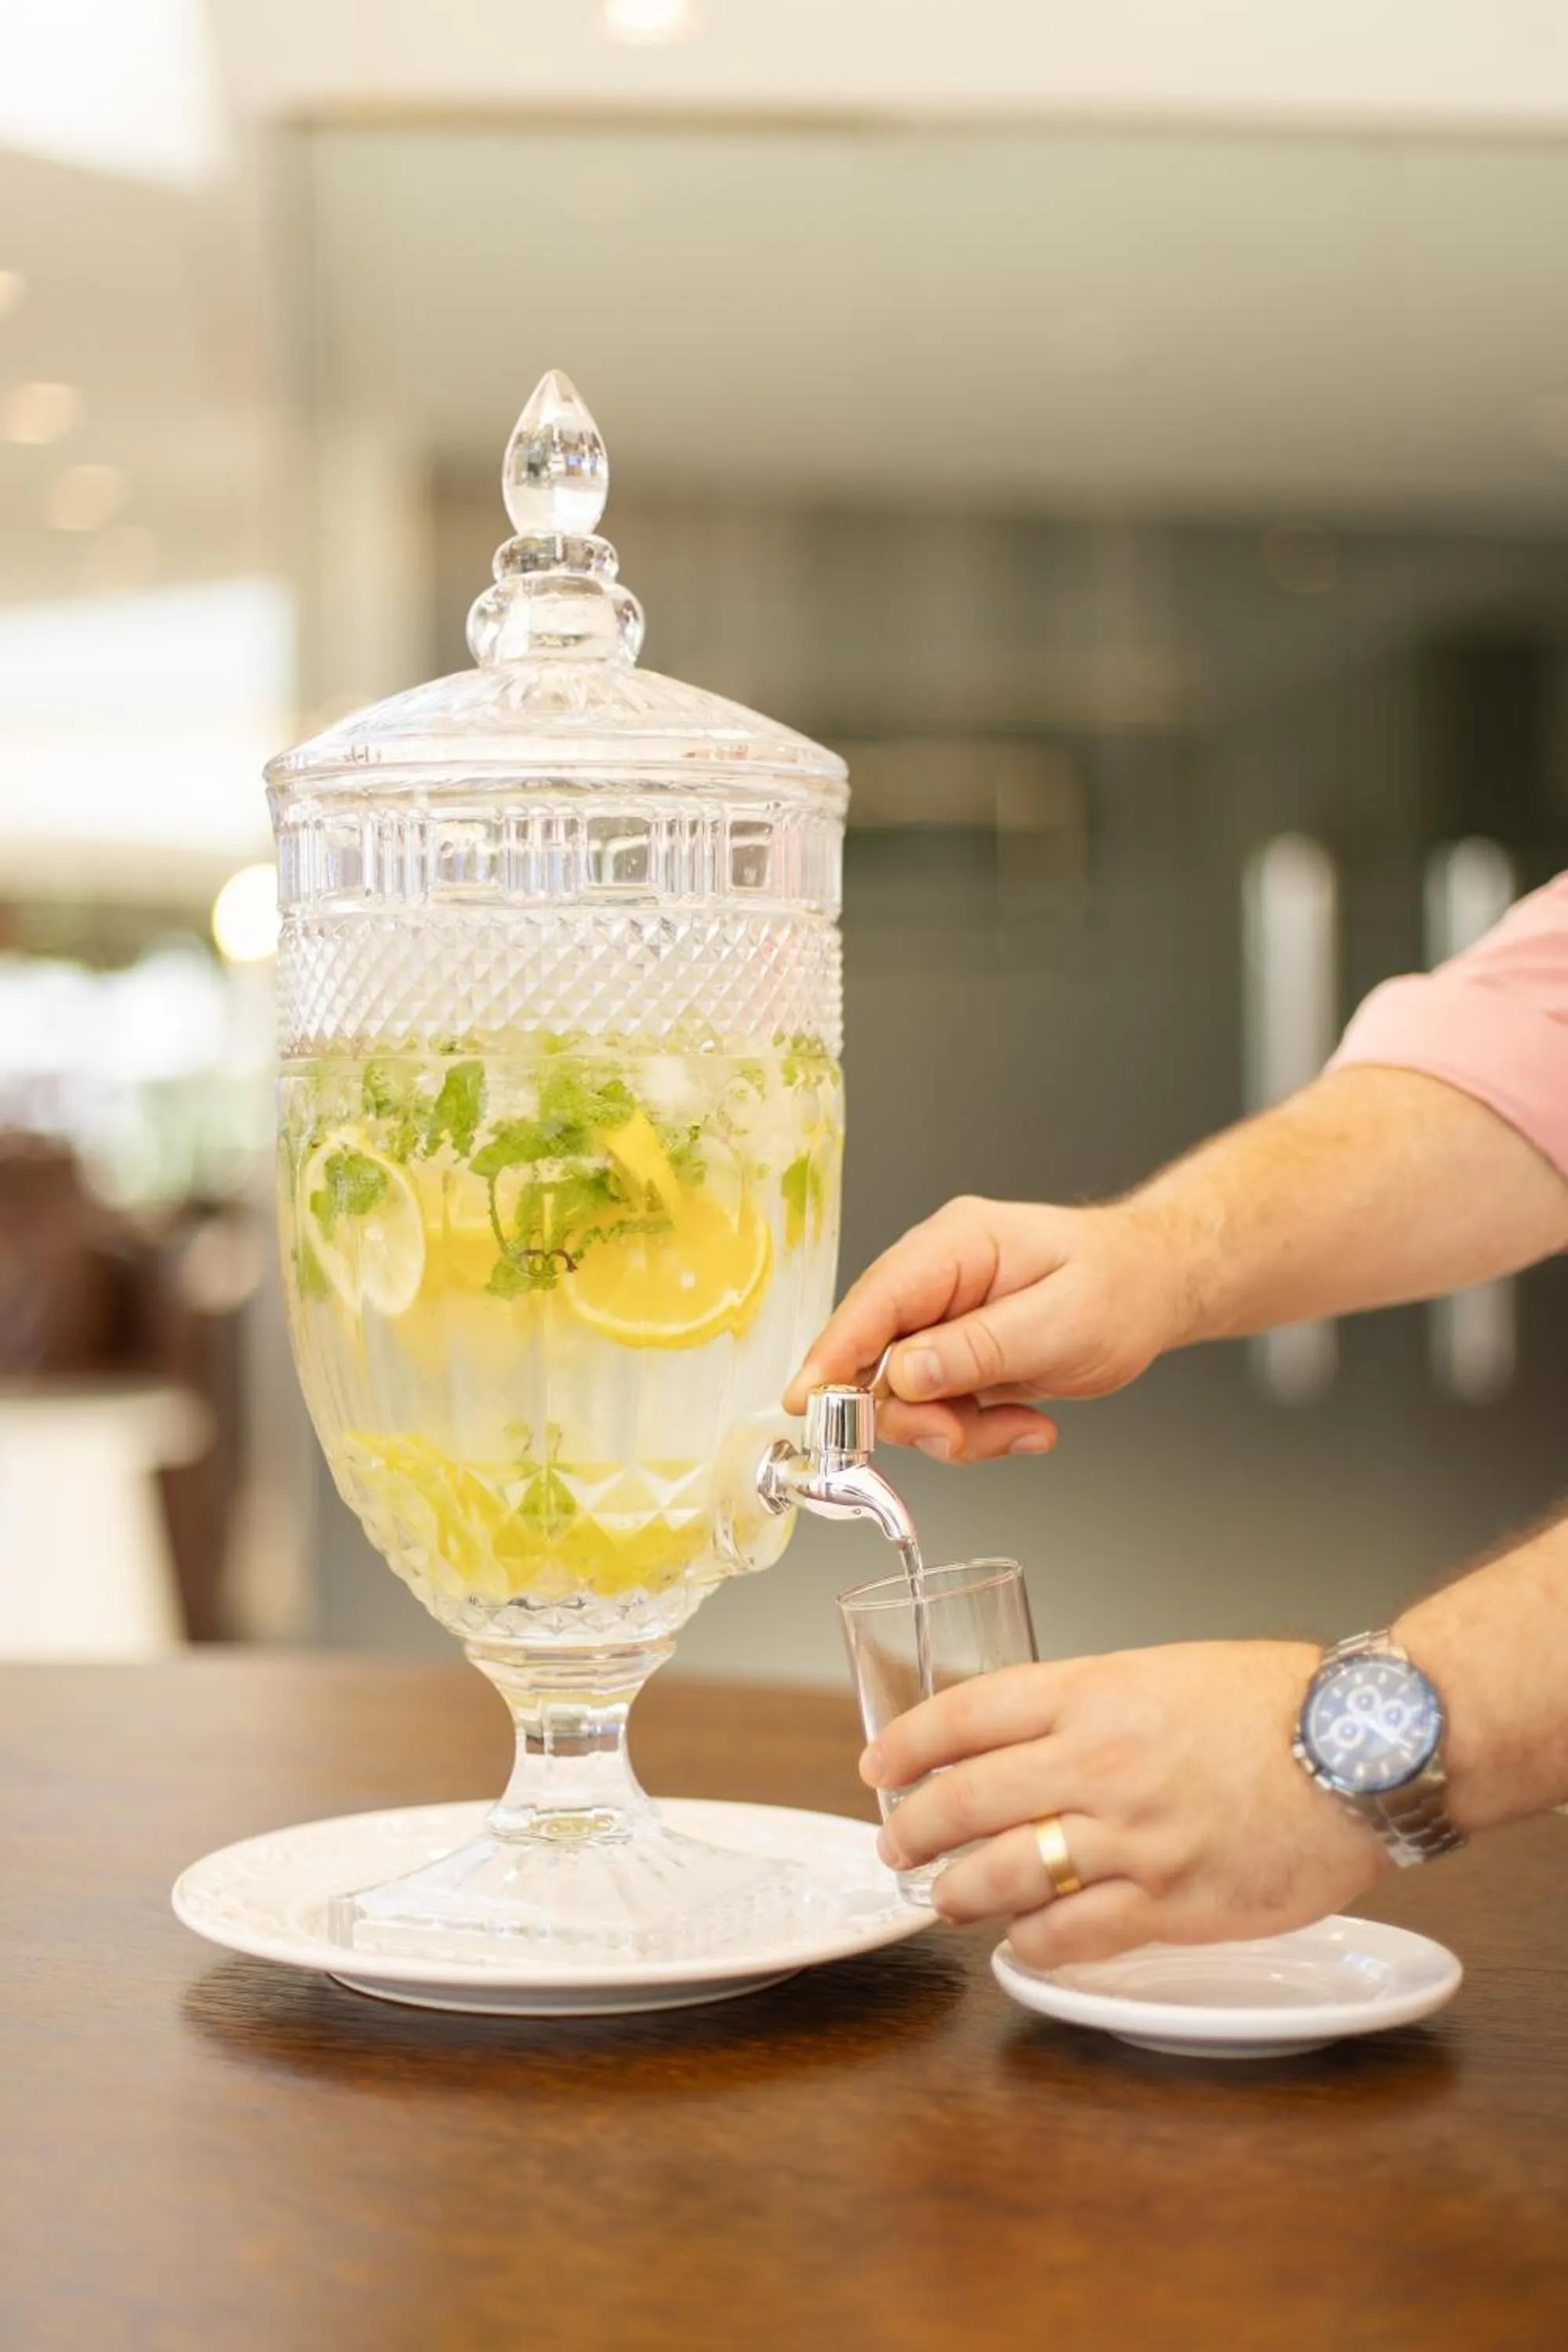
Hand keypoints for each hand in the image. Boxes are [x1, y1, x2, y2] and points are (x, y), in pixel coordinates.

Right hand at [783, 1195, 1191, 1459]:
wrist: (1154, 1288)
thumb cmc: (1120, 1286)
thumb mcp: (1060, 1323)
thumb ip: (977, 1349)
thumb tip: (901, 1375)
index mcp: (955, 1245)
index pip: (875, 1301)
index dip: (833, 1354)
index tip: (805, 1404)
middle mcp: (937, 1278)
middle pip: (877, 1357)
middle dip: (915, 1413)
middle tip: (960, 1437)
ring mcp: (942, 1318)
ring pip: (905, 1396)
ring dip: (956, 1429)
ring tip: (1022, 1430)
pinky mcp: (954, 1354)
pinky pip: (937, 1409)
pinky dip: (976, 1432)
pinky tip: (1027, 1426)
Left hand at [867, 1642, 1388, 1965]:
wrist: (1362, 1747)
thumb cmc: (1275, 1702)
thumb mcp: (1163, 1671)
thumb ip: (1092, 1707)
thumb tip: (1028, 1740)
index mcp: (1094, 1693)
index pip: (966, 1714)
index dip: (907, 1744)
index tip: (879, 1765)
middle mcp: (1099, 1762)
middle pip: (964, 1800)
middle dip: (910, 1829)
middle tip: (893, 1845)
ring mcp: (1132, 1838)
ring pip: (1003, 1875)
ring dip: (956, 1893)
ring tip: (940, 1899)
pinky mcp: (1172, 1904)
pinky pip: (1073, 1934)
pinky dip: (1033, 1942)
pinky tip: (1022, 1941)